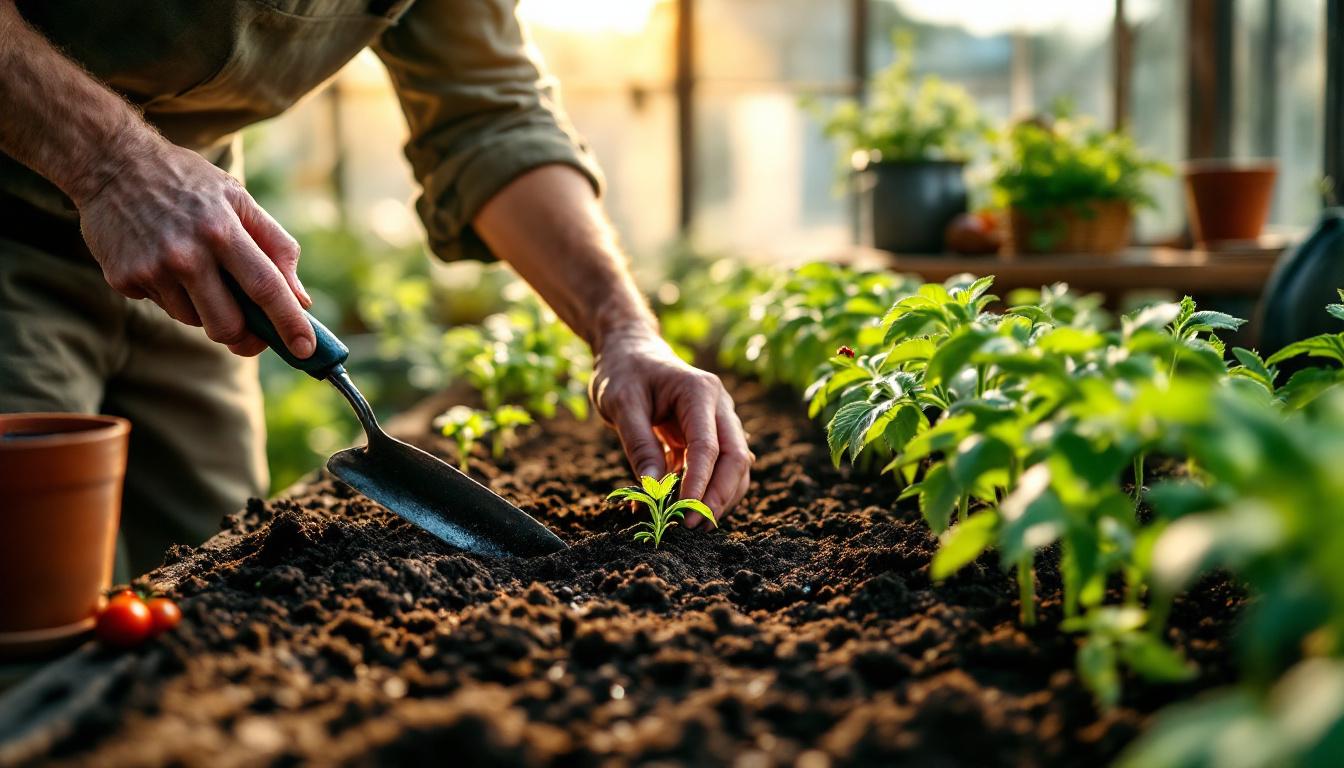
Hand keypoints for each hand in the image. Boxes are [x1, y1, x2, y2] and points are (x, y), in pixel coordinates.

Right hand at [75, 135, 313, 357]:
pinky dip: (172, 294)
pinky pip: (163, 307)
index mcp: (222, 231)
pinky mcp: (124, 279)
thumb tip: (301, 298)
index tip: (305, 349)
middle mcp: (187, 254)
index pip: (266, 287)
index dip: (289, 322)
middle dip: (243, 335)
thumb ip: (275, 246)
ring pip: (193, 320)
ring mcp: (152, 269)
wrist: (111, 162)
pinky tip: (162, 261)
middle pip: (227, 325)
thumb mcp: (238, 198)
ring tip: (194, 268)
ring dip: (204, 308)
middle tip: (249, 329)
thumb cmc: (187, 182)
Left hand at [590, 327, 752, 525]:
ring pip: (734, 467)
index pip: (709, 446)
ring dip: (717, 497)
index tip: (685, 513)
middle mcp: (719, 406)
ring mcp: (718, 421)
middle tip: (693, 527)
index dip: (700, 483)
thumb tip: (655, 491)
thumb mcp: (622, 404)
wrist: (629, 351)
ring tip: (691, 525)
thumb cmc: (624, 372)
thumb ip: (639, 446)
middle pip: (736, 458)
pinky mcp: (708, 435)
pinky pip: (714, 467)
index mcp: (700, 392)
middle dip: (719, 496)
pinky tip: (677, 508)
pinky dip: (701, 490)